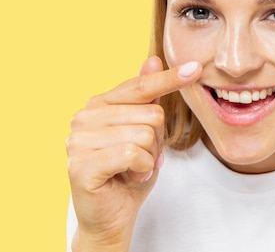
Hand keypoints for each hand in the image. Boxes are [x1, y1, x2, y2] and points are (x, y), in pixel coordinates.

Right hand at [66, 56, 200, 250]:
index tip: (195, 68)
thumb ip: (147, 96)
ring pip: (144, 134)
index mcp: (97, 104)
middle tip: (142, 157)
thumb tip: (153, 59)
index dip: (170, 78)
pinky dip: (143, 168)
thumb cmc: (129, 171)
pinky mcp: (81, 165)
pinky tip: (131, 176)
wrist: (112, 216)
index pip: (140, 86)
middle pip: (150, 114)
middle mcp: (83, 118)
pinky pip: (133, 154)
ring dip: (150, 157)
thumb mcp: (146, 131)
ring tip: (135, 168)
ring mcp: (78, 141)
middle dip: (157, 140)